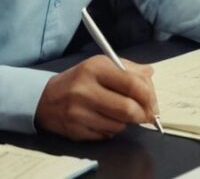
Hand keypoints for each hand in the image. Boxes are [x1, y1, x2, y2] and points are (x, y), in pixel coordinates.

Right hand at [35, 55, 159, 140]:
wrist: (46, 98)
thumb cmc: (79, 80)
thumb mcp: (100, 65)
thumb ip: (128, 68)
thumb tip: (150, 74)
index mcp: (95, 68)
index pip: (131, 83)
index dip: (149, 95)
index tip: (153, 102)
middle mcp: (85, 90)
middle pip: (127, 109)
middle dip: (142, 114)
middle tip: (146, 115)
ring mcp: (78, 113)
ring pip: (119, 125)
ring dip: (126, 122)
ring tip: (120, 113)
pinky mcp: (76, 131)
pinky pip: (106, 135)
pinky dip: (112, 130)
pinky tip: (105, 120)